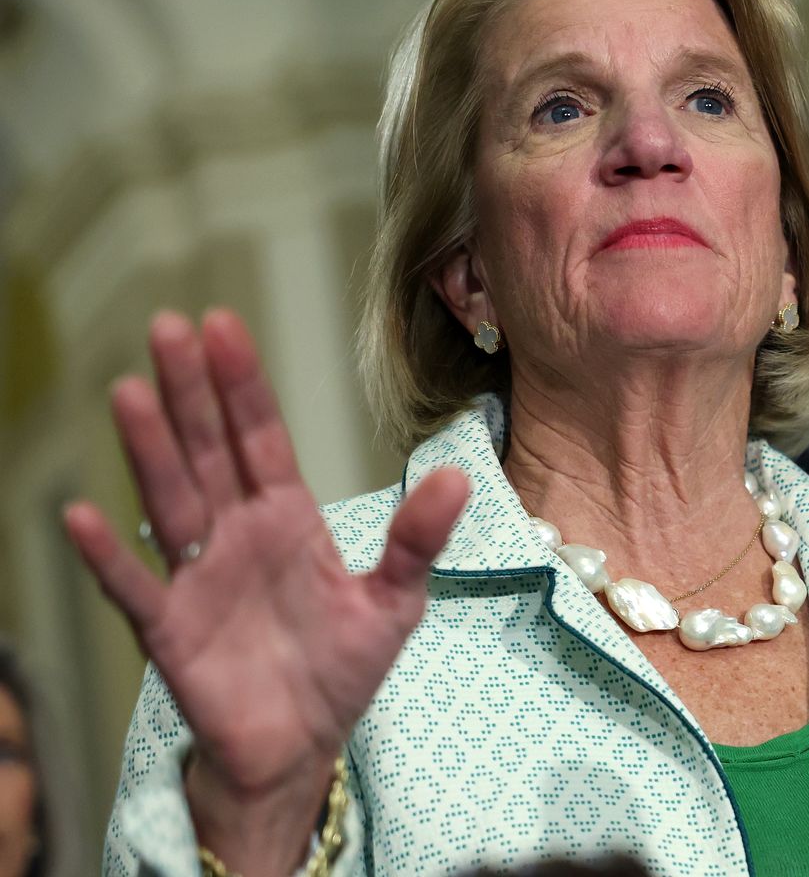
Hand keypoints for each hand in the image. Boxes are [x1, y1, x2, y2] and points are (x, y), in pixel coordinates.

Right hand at [64, 310, 467, 871]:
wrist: (301, 747)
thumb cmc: (341, 668)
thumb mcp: (395, 601)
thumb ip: (418, 539)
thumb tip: (458, 476)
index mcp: (287, 519)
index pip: (261, 438)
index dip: (243, 385)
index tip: (223, 325)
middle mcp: (235, 536)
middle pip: (208, 451)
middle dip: (190, 392)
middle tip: (167, 326)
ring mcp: (197, 578)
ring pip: (169, 500)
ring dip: (149, 450)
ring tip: (128, 392)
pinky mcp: (171, 630)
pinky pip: (135, 587)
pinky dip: (109, 556)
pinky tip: (85, 515)